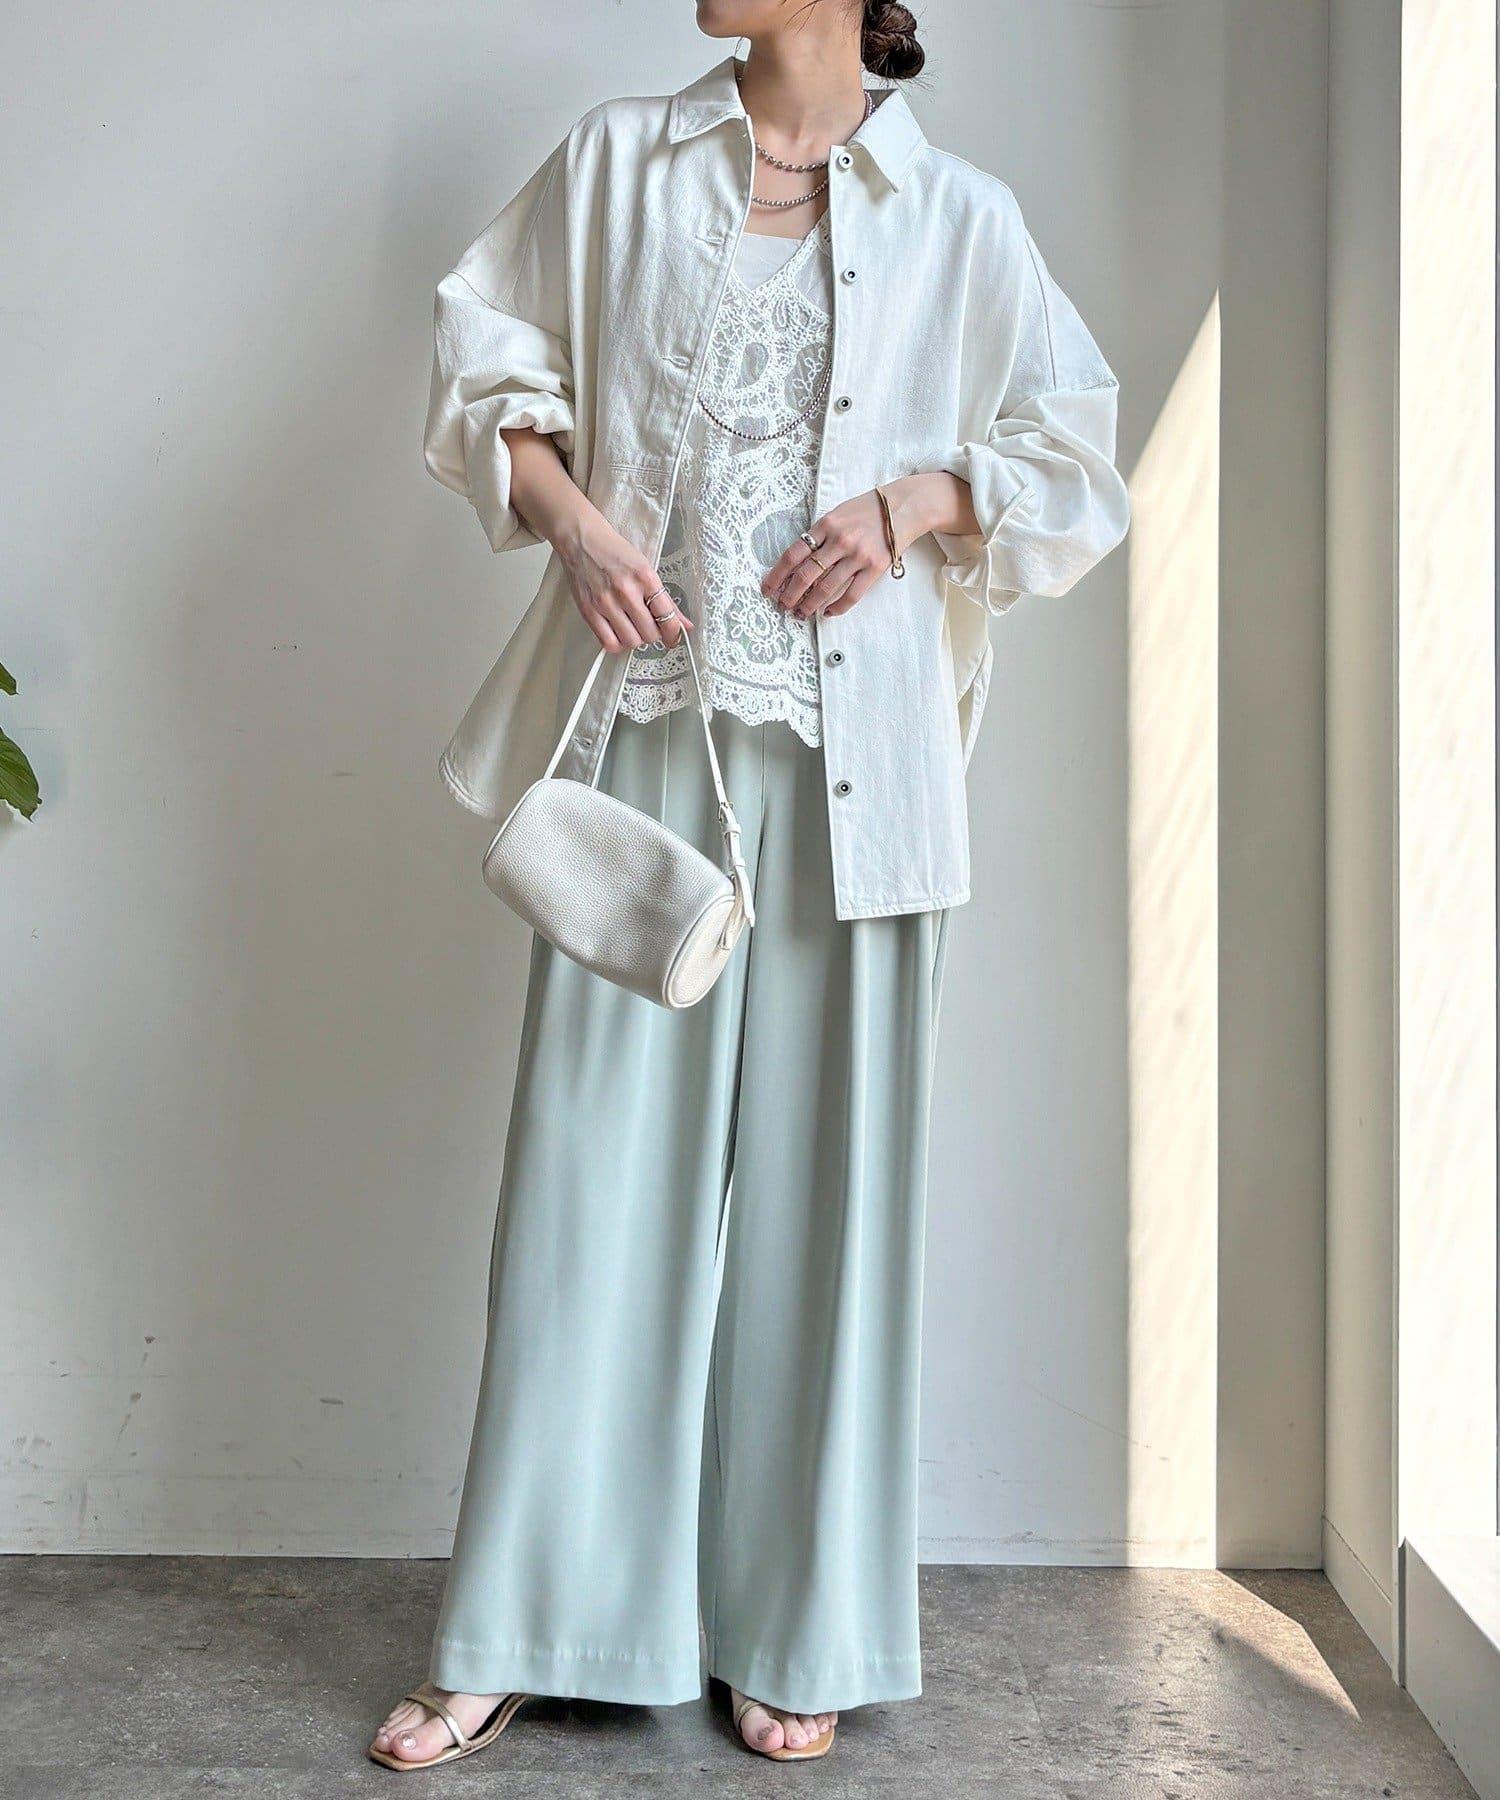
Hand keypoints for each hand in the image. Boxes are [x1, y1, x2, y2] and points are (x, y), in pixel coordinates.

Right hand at [557, 511, 691, 653]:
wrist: (581, 540)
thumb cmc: (614, 552)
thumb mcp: (645, 569)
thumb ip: (665, 600)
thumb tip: (685, 624)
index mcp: (645, 578)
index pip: (667, 617)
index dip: (674, 633)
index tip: (673, 637)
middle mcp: (626, 591)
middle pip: (650, 634)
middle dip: (653, 634)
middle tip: (649, 625)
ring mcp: (606, 603)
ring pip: (631, 641)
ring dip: (635, 639)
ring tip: (632, 627)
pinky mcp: (589, 611)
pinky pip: (608, 643)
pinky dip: (618, 643)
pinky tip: (618, 632)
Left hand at [762, 490, 892, 620]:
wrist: (903, 507)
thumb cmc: (867, 510)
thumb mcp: (837, 513)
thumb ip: (819, 535)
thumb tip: (798, 563)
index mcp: (826, 524)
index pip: (793, 553)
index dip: (777, 574)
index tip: (768, 588)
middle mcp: (840, 540)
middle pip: (806, 574)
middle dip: (790, 594)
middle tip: (782, 606)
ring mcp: (858, 555)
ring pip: (826, 588)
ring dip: (809, 605)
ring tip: (801, 613)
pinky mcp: (875, 568)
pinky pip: (852, 595)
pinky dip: (837, 607)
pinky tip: (827, 612)